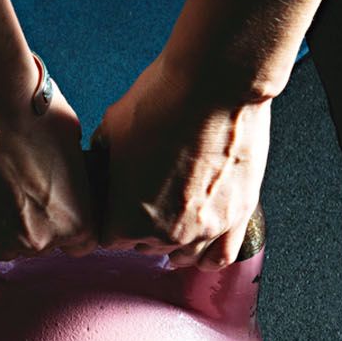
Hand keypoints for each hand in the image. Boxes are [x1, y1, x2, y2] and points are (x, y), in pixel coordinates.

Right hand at [0, 56, 97, 266]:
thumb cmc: (31, 111)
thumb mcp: (74, 143)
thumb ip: (72, 175)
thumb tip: (65, 175)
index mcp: (77, 221)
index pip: (80, 243)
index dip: (65, 222)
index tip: (53, 206)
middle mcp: (40, 241)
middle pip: (41, 247)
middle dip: (32, 222)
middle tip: (17, 187)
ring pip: (5, 250)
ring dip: (1, 229)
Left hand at [92, 53, 271, 269]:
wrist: (215, 84)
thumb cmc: (161, 102)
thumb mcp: (110, 132)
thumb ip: (105, 164)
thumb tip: (104, 170)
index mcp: (125, 220)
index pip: (109, 239)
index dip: (112, 217)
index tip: (118, 203)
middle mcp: (165, 235)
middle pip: (145, 247)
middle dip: (142, 226)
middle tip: (147, 197)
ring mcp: (205, 229)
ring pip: (184, 255)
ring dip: (175, 241)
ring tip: (172, 220)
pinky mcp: (237, 216)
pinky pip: (222, 255)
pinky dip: (208, 254)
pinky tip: (200, 247)